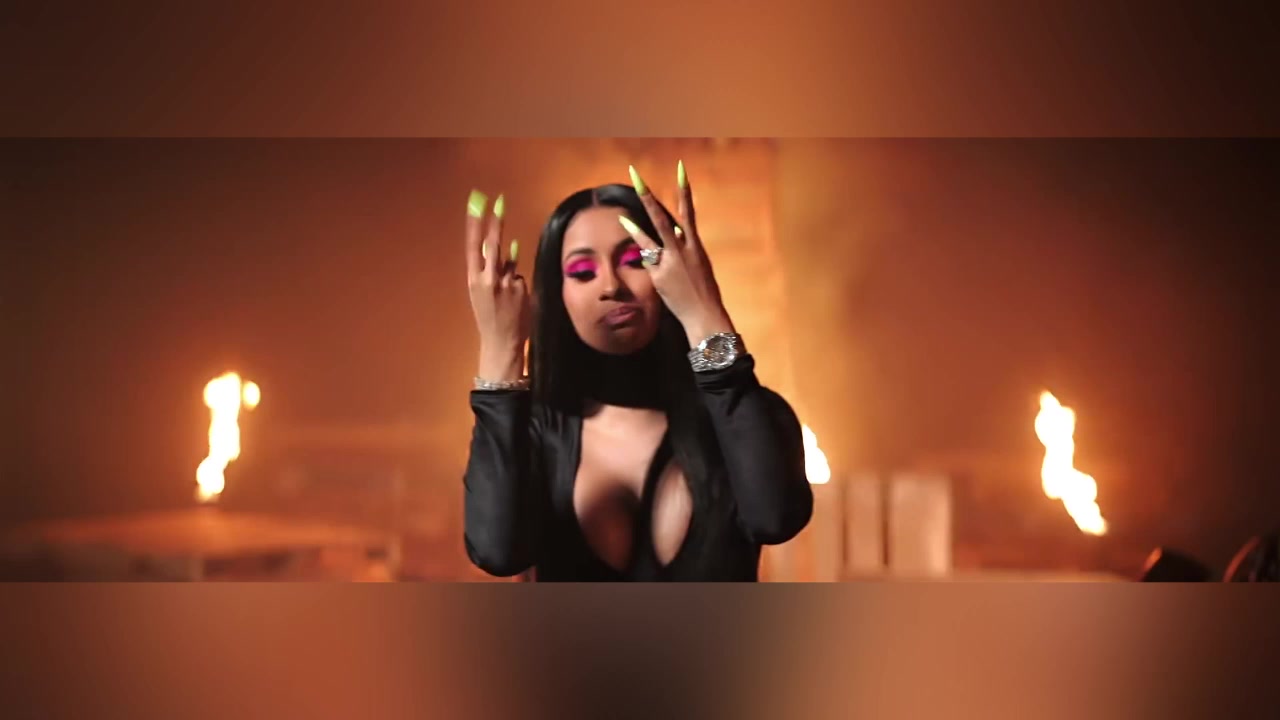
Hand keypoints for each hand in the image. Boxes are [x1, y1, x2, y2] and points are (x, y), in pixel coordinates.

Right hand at [464, 190, 529, 379]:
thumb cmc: (490, 317)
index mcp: (473, 280)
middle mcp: (487, 279)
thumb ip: (489, 272)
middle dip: (496, 222)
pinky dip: (520, 287)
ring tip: (505, 296)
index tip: (476, 204)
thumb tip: (502, 251)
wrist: (501, 343)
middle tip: (499, 202)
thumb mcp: (481, 293)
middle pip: (492, 244)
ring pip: (510, 264)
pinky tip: (516, 303)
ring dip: (509, 271)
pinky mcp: (521, 289)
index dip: (474, 224)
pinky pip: (521, 279)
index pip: (472, 246)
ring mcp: (505, 283)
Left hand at [618, 162, 735, 345]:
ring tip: (621, 217)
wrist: (704, 315)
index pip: (687, 212)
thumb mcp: (699, 264)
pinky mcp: (657, 277)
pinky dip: (653, 267)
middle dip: (647, 197)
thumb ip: (684, 245)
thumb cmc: (703, 290)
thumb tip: (673, 230)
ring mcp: (667, 264)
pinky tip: (665, 279)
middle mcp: (680, 250)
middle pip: (659, 219)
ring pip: (647, 241)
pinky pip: (650, 266)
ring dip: (633, 229)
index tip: (680, 168)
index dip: (683, 190)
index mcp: (695, 245)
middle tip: (636, 176)